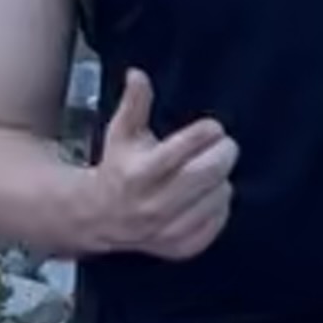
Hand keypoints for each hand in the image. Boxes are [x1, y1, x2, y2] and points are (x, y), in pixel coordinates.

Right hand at [91, 67, 237, 259]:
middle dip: (223, 152)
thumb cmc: (118, 166)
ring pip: (219, 196)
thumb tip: (137, 73)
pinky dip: (219, 208)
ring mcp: (166, 231)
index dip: (207, 132)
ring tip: (210, 172)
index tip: (212, 128)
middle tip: (223, 146)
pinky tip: (208, 196)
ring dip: (221, 180)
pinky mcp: (178, 248)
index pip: (187, 147)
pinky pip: (216, 224)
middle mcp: (153, 205)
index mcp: (140, 173)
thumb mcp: (122, 132)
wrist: (99, 218)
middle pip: (210, 172)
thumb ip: (134, 103)